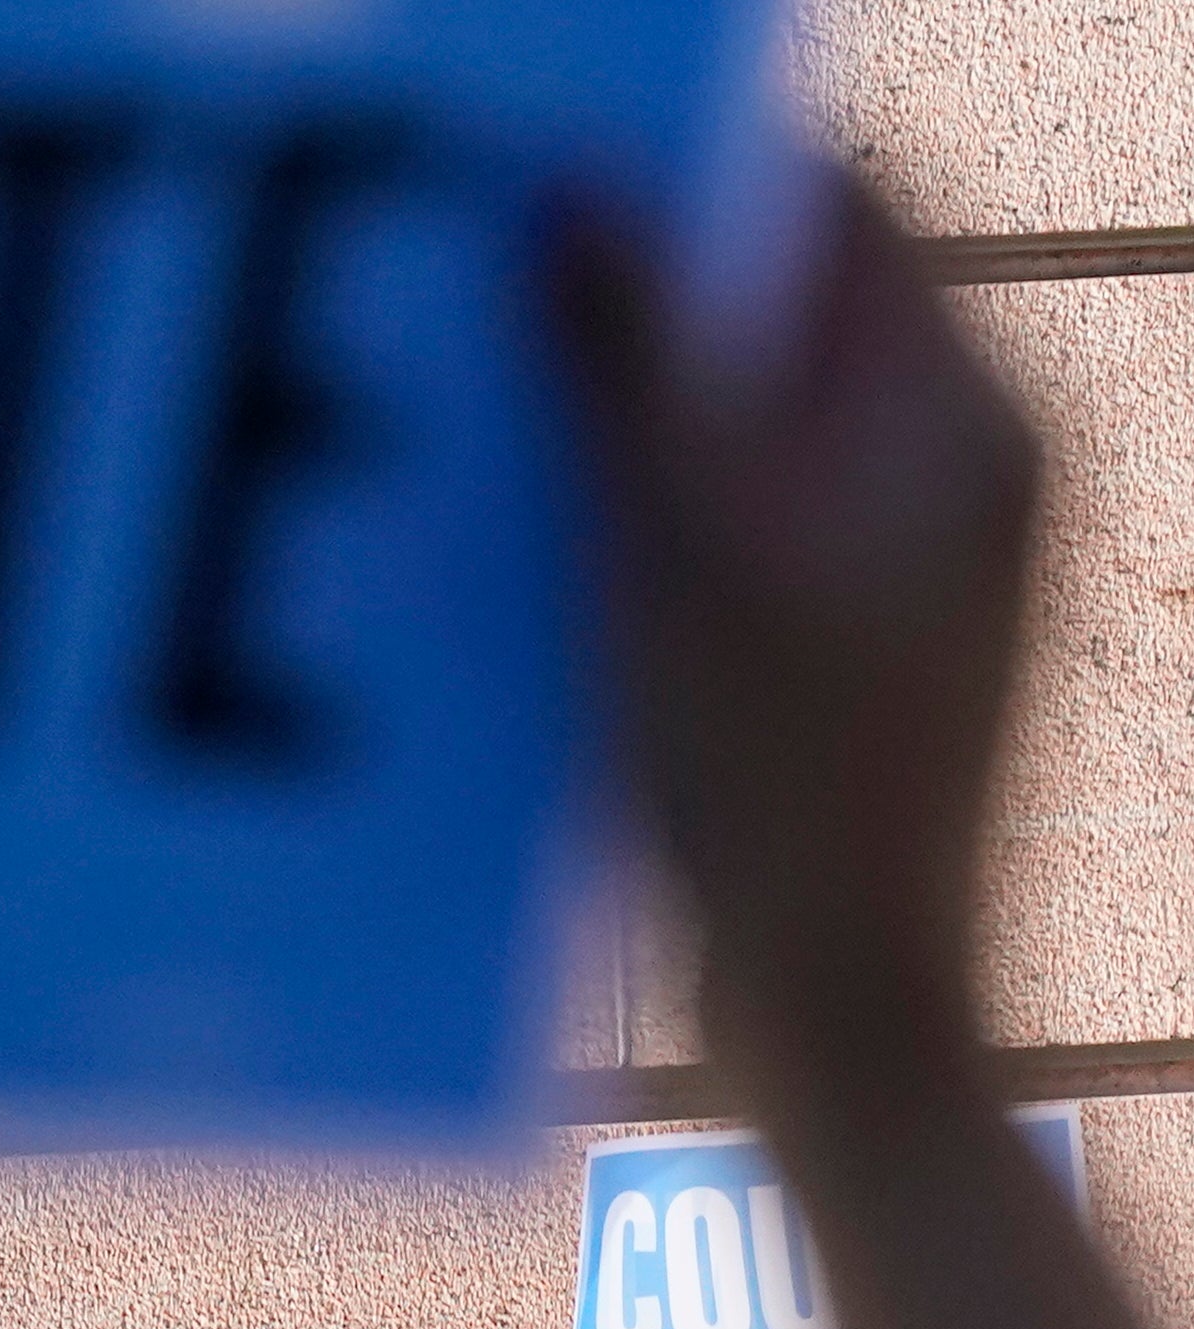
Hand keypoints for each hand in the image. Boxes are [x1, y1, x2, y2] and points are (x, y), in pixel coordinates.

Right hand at [546, 176, 1033, 1089]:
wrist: (846, 1024)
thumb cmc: (783, 800)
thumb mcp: (675, 557)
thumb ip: (622, 364)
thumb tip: (570, 188)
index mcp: (965, 420)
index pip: (839, 204)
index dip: (696, 168)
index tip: (555, 171)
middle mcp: (957, 477)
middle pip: (782, 314)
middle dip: (637, 298)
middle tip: (497, 299)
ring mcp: (905, 570)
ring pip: (744, 426)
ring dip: (621, 420)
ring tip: (505, 443)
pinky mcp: (839, 656)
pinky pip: (729, 529)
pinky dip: (635, 524)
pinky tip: (540, 574)